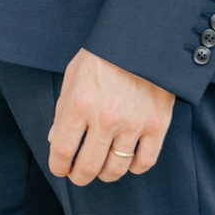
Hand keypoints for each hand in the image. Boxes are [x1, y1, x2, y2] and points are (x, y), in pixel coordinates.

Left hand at [48, 48, 172, 184]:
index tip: (61, 169)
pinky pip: (145, 162)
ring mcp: (133, 123)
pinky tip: (128, 160)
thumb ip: (64, 110)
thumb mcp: (74, 75)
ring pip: (116, 169)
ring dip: (105, 174)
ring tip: (103, 168)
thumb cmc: (104, 55)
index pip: (63, 151)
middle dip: (79, 177)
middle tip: (79, 175)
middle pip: (88, 167)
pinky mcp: (157, 124)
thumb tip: (57, 141)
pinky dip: (134, 167)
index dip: (59, 167)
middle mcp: (105, 118)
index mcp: (79, 104)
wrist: (143, 37)